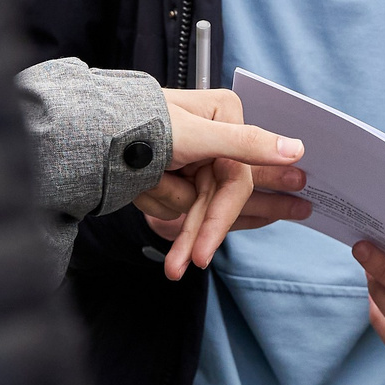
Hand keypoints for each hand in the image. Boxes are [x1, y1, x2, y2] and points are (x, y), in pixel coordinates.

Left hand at [136, 88, 308, 279]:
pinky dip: (157, 201)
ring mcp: (194, 154)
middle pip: (215, 198)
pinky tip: (139, 191)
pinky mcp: (176, 167)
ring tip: (163, 254)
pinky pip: (177, 201)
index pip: (235, 180)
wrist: (87, 128)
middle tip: (177, 269)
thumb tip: (296, 149)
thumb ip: (246, 143)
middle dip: (193, 233)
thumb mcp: (194, 135)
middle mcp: (215, 135)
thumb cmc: (138, 123)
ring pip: (194, 205)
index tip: (204, 254)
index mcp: (226, 116)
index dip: (219, 219)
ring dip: (169, 216)